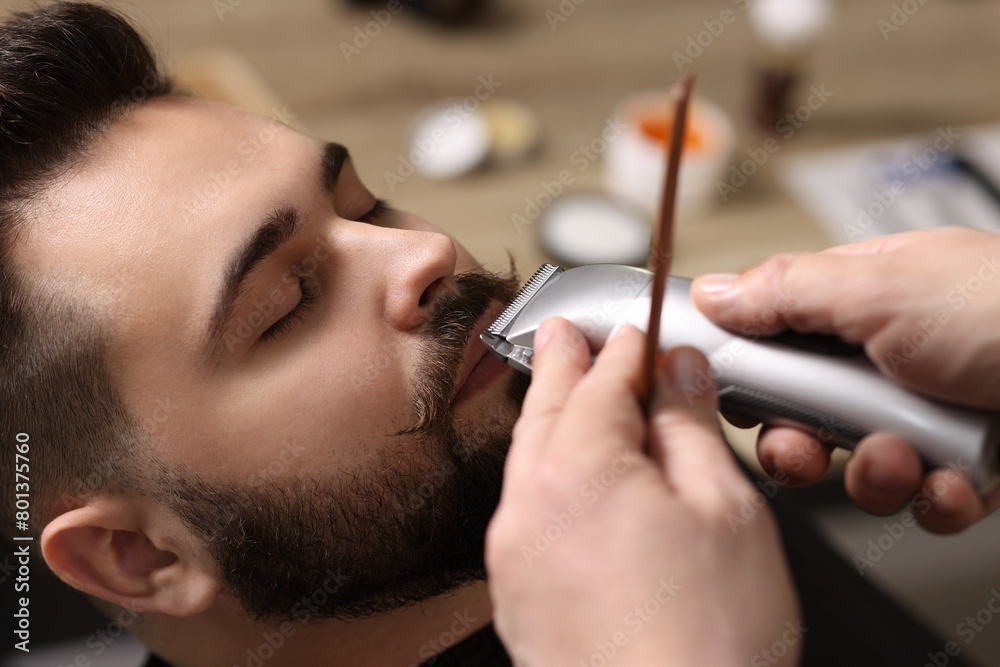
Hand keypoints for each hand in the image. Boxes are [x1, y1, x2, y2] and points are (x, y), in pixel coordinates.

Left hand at [485, 318, 798, 666]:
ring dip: (547, 415)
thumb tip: (679, 375)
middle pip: (549, 409)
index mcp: (580, 469)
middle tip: (565, 331)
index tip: (636, 333)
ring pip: (527, 456)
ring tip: (560, 389)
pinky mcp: (513, 594)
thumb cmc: (706, 643)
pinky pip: (521, 507)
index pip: (604, 381)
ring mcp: (513, 552)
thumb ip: (691, 428)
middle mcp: (529, 504)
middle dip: (564, 365)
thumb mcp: (724, 510)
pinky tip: (562, 480)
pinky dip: (542, 473)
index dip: (626, 350)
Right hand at [692, 227, 999, 533]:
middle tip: (807, 443)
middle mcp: (888, 359)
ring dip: (873, 474)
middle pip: (804, 414)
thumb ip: (787, 292)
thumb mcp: (883, 288)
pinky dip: (935, 499)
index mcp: (861, 302)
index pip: (774, 338)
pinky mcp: (966, 466)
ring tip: (906, 458)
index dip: (751, 375)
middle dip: (802, 442)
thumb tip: (714, 293)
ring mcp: (928, 413)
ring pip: (856, 466)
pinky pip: (920, 501)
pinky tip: (957, 480)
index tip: (741, 401)